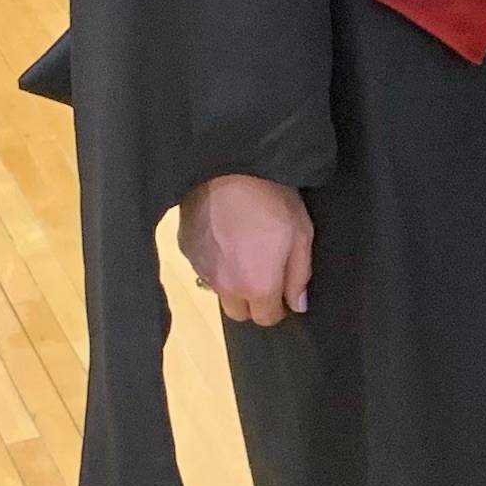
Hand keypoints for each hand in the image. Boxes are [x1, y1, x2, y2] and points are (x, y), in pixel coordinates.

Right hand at [179, 175, 311, 326]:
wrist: (230, 166)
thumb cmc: (272, 199)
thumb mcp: (301, 234)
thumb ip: (299, 276)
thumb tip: (297, 305)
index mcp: (257, 286)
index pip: (267, 319)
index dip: (279, 307)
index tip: (283, 289)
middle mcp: (225, 286)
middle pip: (239, 313)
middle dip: (253, 300)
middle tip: (264, 272)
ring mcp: (200, 268)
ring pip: (219, 290)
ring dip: (232, 281)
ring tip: (243, 249)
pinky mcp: (185, 249)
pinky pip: (202, 267)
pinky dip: (214, 260)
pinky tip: (224, 235)